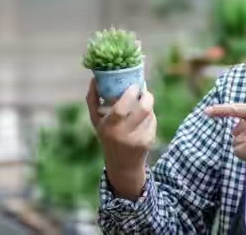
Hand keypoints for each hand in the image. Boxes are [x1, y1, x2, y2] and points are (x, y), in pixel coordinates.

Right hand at [86, 79, 155, 199]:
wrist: (123, 164)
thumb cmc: (107, 135)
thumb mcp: (97, 121)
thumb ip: (93, 100)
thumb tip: (94, 79)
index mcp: (109, 127)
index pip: (121, 108)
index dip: (130, 94)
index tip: (134, 85)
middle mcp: (124, 134)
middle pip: (143, 109)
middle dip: (147, 96)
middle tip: (144, 91)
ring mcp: (138, 139)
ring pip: (149, 113)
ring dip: (147, 106)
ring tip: (140, 107)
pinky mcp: (149, 141)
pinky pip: (152, 121)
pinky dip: (149, 117)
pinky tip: (142, 121)